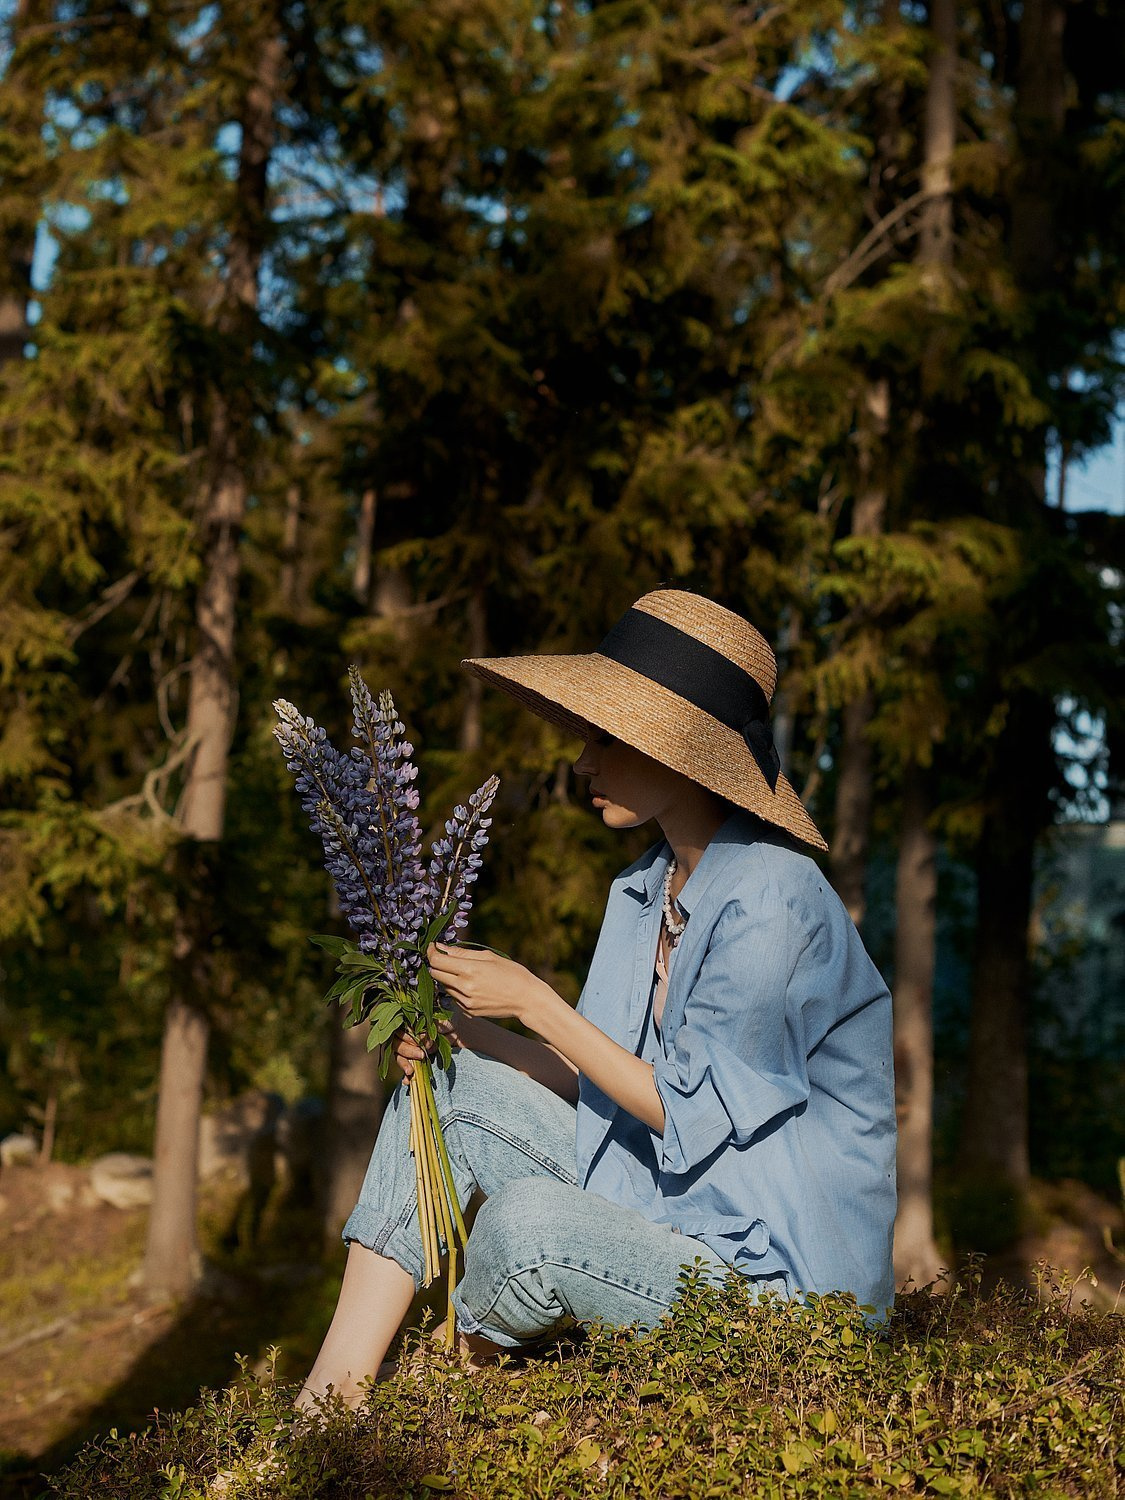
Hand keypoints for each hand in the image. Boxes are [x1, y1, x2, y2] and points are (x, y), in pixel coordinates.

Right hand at [391, 1007, 467, 1078]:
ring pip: (399, 1056)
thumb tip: (424, 1040)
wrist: (458, 1031)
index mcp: (409, 1021)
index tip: (420, 1039)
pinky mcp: (415, 1059)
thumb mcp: (441, 1020)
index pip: (399, 1029)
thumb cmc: (447, 1021)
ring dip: (404, 1063)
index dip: (407, 1036)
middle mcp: (406, 1035)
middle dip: (407, 1051)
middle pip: (397, 1044)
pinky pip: (407, 1067)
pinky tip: (407, 1081)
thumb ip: (431, 1028)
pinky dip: (406, 1075)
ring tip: (411, 1071)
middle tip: (421, 1055)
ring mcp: (409, 1048)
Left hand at [426, 943, 553, 1028]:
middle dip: (436, 964)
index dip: (431, 952)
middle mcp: (465, 987)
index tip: (433, 947)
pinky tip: (472, 985)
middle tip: (444, 957)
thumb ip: (463, 953)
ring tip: (464, 972)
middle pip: (435, 974)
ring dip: (447, 977)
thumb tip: (442, 948)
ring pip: (443, 986)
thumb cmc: (511, 973)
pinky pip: (454, 997)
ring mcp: (465, 1001)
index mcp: (470, 970)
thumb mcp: (489, 956)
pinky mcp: (468, 1011)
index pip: (437, 961)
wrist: (526, 999)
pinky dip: (456, 989)